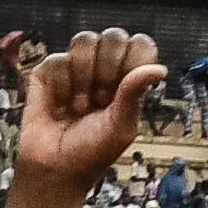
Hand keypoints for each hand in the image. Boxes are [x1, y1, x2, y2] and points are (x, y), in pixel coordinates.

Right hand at [5, 31, 167, 207]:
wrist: (53, 170)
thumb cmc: (89, 154)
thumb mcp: (121, 127)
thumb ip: (135, 93)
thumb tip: (159, 70)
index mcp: (127, 80)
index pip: (140, 44)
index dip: (134, 60)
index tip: (124, 88)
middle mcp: (102, 69)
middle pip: (113, 36)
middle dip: (107, 70)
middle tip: (101, 99)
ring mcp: (75, 69)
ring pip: (84, 40)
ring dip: (82, 78)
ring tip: (79, 106)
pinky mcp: (48, 73)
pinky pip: (57, 60)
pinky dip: (59, 88)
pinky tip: (60, 107)